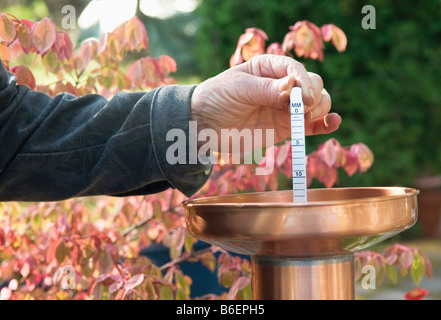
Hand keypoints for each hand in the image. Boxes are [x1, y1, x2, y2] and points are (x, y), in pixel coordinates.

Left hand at [191, 54, 340, 151]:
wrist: (203, 127)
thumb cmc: (216, 99)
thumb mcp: (238, 89)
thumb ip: (266, 89)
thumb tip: (293, 86)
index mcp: (268, 68)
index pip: (294, 68)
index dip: (303, 79)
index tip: (302, 94)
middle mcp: (281, 86)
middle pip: (312, 84)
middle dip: (313, 94)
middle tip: (302, 108)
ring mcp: (285, 107)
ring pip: (317, 103)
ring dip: (321, 108)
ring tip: (308, 116)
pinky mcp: (286, 128)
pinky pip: (311, 126)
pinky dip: (325, 124)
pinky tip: (333, 122)